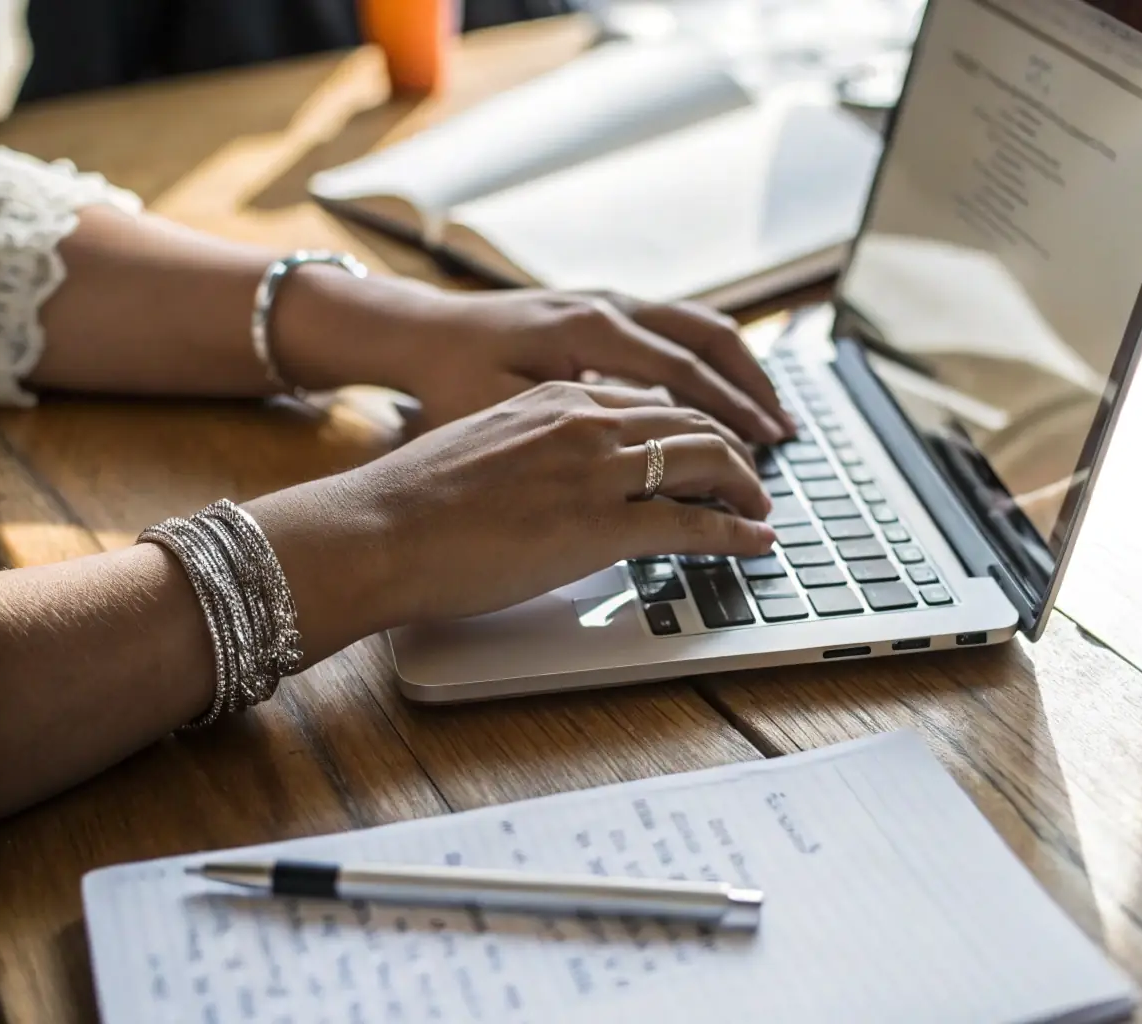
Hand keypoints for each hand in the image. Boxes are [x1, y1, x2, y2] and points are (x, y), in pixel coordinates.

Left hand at [330, 279, 794, 442]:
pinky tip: (716, 395)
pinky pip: (669, 329)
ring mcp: (604, 302)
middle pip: (706, 337)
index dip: (730, 418)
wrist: (412, 332)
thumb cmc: (446, 380)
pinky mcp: (597, 311)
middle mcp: (605, 306)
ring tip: (767, 414)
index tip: (764, 454)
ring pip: (694, 326)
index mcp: (587, 331)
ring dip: (736, 369)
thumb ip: (577, 432)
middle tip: (785, 434)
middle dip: (752, 388)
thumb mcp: (502, 413)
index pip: (683, 376)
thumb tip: (647, 463)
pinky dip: (705, 361)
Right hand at [344, 380, 775, 622]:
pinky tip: (757, 542)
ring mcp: (597, 469)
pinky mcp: (602, 523)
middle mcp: (586, 419)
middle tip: (753, 477)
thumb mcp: (484, 446)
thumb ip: (536, 449)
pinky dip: (736, 532)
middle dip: (734, 448)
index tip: (711, 446)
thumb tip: (557, 477)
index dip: (693, 424)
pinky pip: (693, 523)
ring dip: (745, 486)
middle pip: (691, 420)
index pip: (650, 401)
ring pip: (705, 460)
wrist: (379, 530)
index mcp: (557, 397)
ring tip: (761, 508)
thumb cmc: (414, 501)